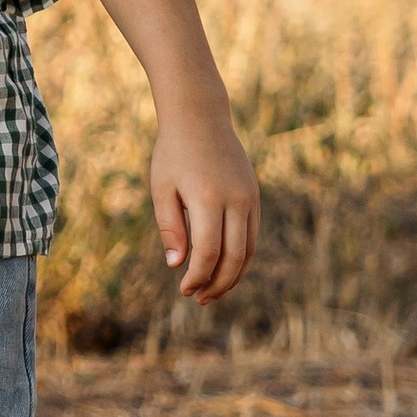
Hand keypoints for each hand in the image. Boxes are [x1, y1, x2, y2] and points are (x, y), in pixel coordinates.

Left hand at [152, 104, 259, 304]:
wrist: (200, 116)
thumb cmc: (173, 153)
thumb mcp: (162, 189)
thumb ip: (170, 228)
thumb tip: (177, 265)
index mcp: (208, 199)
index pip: (208, 252)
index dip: (197, 277)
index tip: (184, 290)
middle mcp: (235, 200)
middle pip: (234, 257)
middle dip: (217, 284)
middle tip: (199, 299)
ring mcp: (249, 198)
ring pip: (248, 250)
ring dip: (232, 276)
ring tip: (212, 291)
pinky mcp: (253, 196)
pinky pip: (251, 235)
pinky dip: (241, 257)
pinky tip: (223, 268)